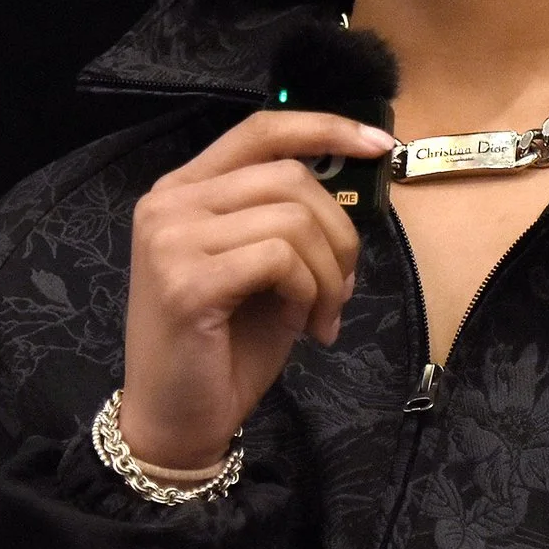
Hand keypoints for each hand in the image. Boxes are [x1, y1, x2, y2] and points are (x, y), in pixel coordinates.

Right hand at [118, 110, 394, 468]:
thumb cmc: (223, 347)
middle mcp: (169, 203)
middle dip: (339, 234)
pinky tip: (301, 326)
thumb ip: (288, 221)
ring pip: (292, 219)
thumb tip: (355, 192)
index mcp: (184, 189)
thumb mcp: (263, 269)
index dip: (325, 127)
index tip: (379, 146)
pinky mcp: (185, 281)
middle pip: (290, 177)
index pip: (261, 128)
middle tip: (342, 290)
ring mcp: (170, 239)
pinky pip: (281, 259)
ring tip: (322, 316)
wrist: (176, 421)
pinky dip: (309, 293)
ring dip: (329, 273)